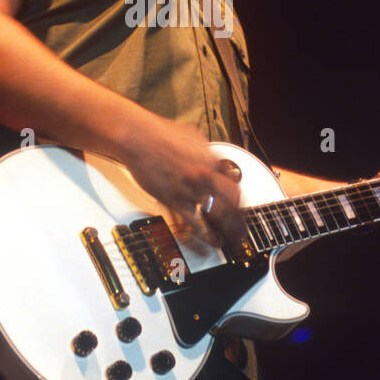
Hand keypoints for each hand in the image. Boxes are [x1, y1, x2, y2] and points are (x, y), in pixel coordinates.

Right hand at [118, 115, 242, 252]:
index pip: (235, 186)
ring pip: (214, 219)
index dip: (239, 200)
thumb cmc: (161, 134)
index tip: (239, 207)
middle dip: (238, 220)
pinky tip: (206, 246)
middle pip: (231, 205)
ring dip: (225, 233)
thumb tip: (214, 161)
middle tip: (241, 230)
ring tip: (229, 242)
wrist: (138, 138)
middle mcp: (204, 178)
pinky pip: (190, 226)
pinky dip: (201, 239)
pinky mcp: (172, 201)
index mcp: (211, 162)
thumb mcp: (194, 137)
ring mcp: (189, 191)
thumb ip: (207, 153)